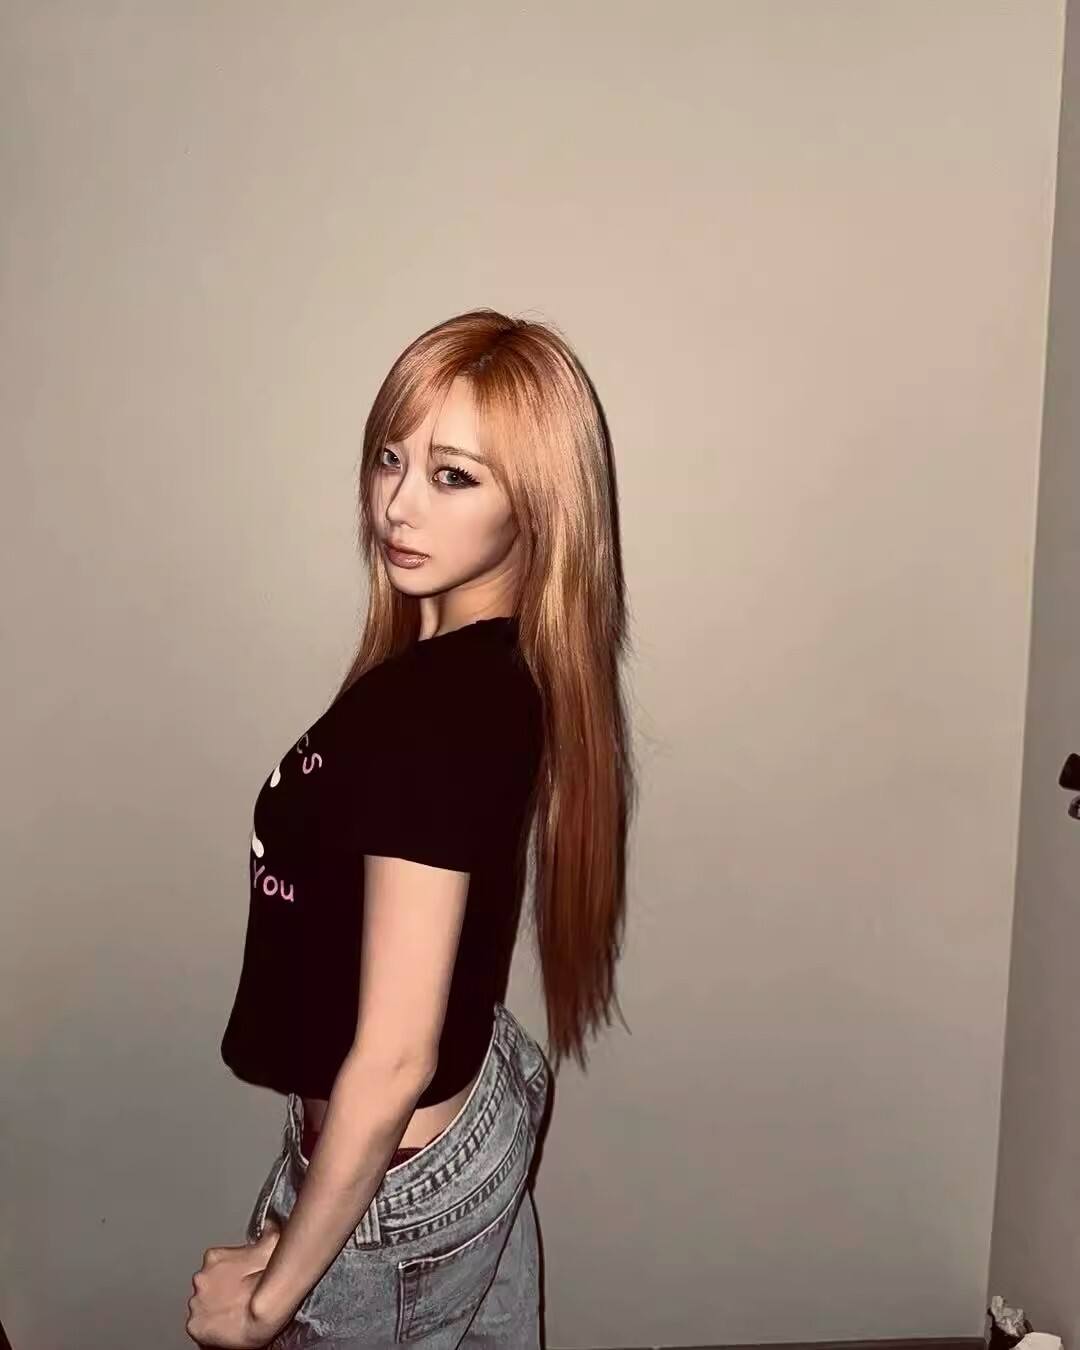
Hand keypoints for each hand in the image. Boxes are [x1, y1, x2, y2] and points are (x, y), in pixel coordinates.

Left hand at [186, 1219, 287, 1347]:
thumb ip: (268, 1232)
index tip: (241, 1279)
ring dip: (215, 1308)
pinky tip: (226, 1327)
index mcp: (214, 1258)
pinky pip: (200, 1327)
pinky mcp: (195, 1326)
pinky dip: (210, 1328)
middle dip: (220, 1290)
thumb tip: (269, 1224)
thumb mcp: (271, 1246)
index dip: (231, 1272)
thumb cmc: (266, 1283)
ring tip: (234, 1313)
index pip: (217, 1263)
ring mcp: (196, 1303)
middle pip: (209, 1285)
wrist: (262, 1312)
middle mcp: (201, 1279)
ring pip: (203, 1306)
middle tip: (238, 1297)